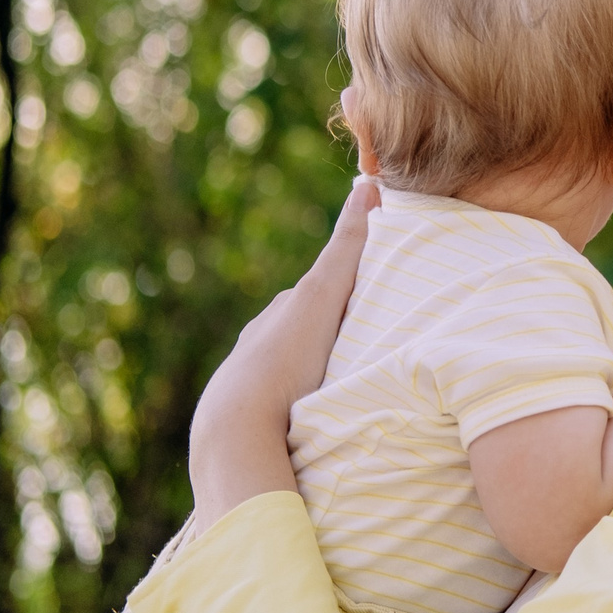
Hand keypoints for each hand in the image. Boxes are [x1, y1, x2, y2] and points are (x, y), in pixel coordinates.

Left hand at [187, 177, 379, 525]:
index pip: (318, 295)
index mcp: (277, 317)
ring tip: (350, 387)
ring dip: (317, 375)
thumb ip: (346, 247)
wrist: (237, 428)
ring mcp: (252, 388)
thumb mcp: (322, 295)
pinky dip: (302, 404)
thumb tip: (368, 185)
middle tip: (370, 341)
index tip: (375, 296)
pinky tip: (319, 419)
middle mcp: (259, 347)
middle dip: (332, 333)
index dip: (346, 291)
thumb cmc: (284, 359)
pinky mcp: (253, 425)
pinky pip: (285, 406)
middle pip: (304, 334)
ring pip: (293, 372)